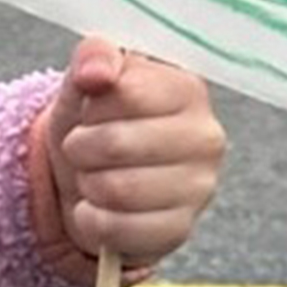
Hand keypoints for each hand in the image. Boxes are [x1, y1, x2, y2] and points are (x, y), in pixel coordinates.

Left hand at [30, 35, 223, 267]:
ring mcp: (199, 188)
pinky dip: (92, 220)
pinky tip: (99, 208)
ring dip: (86, 184)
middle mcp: (205, 137)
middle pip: (116, 144)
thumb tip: (97, 72)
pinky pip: (118, 230)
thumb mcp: (87, 78)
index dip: (91, 105)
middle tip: (84, 147)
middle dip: (81, 147)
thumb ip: (95, 56)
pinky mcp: (181, 229)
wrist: (93, 174)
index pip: (126, 93)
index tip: (92, 110)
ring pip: (116, 189)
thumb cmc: (97, 119)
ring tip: (93, 175)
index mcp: (187, 89)